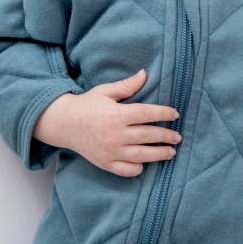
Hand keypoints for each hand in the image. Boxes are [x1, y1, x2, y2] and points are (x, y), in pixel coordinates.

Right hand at [33, 69, 181, 176]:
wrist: (64, 124)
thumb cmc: (87, 105)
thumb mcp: (105, 91)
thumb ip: (127, 85)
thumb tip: (145, 74)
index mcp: (117, 114)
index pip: (147, 114)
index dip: (164, 114)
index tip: (175, 114)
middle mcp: (115, 134)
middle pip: (148, 136)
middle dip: (167, 136)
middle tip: (178, 136)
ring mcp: (110, 151)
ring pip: (141, 155)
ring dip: (159, 154)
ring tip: (171, 152)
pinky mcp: (105, 163)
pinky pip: (127, 169)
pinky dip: (138, 167)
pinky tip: (146, 163)